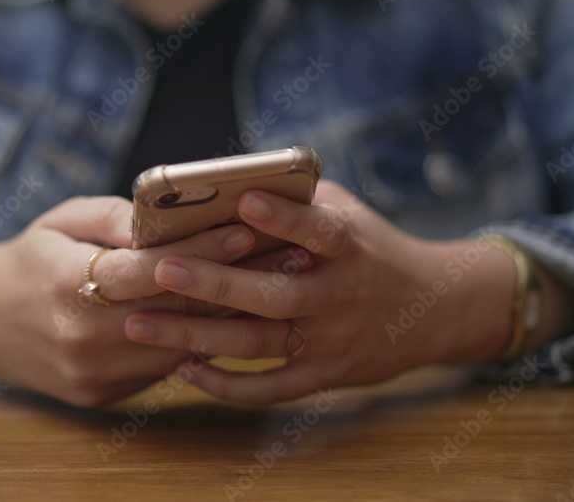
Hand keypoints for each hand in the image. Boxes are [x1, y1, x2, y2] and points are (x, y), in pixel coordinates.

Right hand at [0, 196, 261, 407]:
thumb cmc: (33, 256)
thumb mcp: (64, 219)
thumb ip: (116, 218)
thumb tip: (169, 218)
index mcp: (66, 283)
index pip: (149, 269)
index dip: (203, 251)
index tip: (249, 232)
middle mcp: (81, 336)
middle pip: (175, 312)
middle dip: (234, 283)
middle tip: (286, 258)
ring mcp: (92, 373)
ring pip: (177, 346)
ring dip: (226, 316)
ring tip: (271, 285)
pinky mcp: (101, 395)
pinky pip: (162, 368)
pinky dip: (195, 342)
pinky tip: (229, 318)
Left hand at [122, 181, 529, 403]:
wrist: (433, 309)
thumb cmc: (372, 248)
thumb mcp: (348, 212)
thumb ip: (298, 199)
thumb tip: (225, 184)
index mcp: (349, 246)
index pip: (317, 230)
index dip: (284, 218)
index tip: (244, 202)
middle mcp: (340, 295)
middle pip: (272, 295)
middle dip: (213, 283)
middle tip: (159, 269)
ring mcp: (331, 341)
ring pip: (256, 344)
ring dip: (195, 336)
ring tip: (140, 325)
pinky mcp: (324, 377)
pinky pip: (268, 388)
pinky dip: (225, 384)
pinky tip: (184, 368)